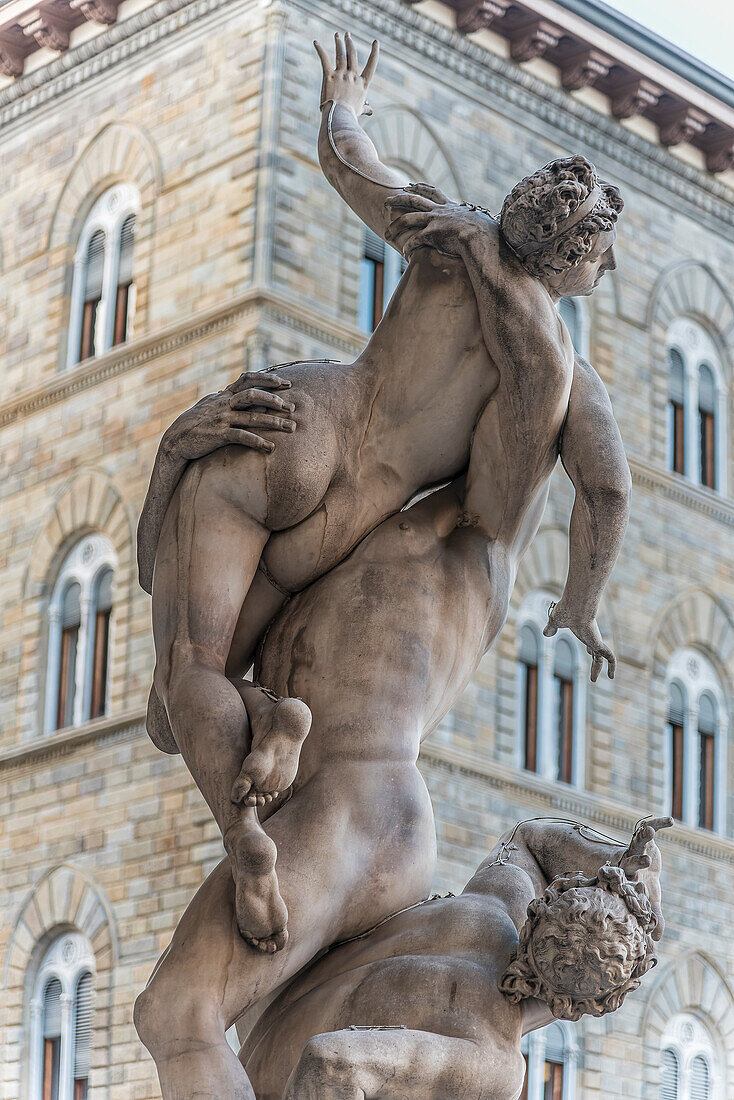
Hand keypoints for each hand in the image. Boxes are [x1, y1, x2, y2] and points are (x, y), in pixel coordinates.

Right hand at [161, 371, 295, 462]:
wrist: (175, 440)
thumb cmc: (194, 423)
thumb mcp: (208, 405)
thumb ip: (223, 397)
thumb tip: (232, 390)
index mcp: (224, 396)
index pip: (248, 379)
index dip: (268, 379)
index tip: (286, 383)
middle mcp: (224, 404)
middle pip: (254, 395)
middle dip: (275, 400)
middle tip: (292, 408)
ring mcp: (222, 419)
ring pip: (253, 417)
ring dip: (275, 422)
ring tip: (291, 428)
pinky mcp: (219, 435)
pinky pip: (242, 437)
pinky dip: (258, 442)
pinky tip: (271, 448)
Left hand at [314, 32, 378, 117]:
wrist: (339, 117)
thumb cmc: (350, 116)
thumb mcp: (359, 110)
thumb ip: (365, 108)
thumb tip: (370, 111)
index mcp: (362, 84)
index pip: (371, 65)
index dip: (374, 53)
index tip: (375, 42)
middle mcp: (353, 76)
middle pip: (352, 55)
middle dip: (350, 43)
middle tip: (347, 35)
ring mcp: (341, 75)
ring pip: (340, 55)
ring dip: (339, 43)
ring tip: (338, 35)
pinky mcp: (329, 76)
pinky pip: (324, 60)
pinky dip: (320, 50)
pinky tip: (315, 42)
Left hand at [384, 184, 487, 259]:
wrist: (481, 237)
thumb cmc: (486, 232)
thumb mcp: (480, 221)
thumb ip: (476, 221)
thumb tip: (484, 224)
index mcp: (450, 207)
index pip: (433, 193)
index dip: (421, 188)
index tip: (411, 185)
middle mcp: (439, 211)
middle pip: (414, 200)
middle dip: (398, 199)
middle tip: (386, 200)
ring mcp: (434, 221)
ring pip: (407, 219)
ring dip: (395, 226)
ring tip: (386, 233)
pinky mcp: (431, 235)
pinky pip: (413, 241)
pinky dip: (407, 247)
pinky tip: (404, 253)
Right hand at [543, 599, 614, 681]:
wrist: (575, 606)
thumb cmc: (566, 610)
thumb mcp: (555, 621)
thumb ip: (551, 628)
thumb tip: (546, 633)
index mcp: (584, 632)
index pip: (590, 643)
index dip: (590, 650)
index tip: (590, 655)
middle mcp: (592, 637)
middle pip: (595, 653)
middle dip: (594, 663)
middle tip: (593, 674)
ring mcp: (596, 641)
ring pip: (600, 658)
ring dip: (598, 669)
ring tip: (593, 680)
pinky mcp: (599, 644)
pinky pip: (610, 658)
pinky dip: (612, 667)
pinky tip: (611, 676)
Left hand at [615, 817, 672, 939]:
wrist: (642, 865)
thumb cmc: (644, 885)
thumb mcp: (650, 900)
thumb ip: (654, 918)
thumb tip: (657, 941)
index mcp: (629, 878)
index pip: (629, 881)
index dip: (634, 882)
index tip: (642, 886)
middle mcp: (630, 861)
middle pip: (630, 859)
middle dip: (636, 859)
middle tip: (645, 860)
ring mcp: (636, 847)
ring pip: (637, 840)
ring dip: (643, 836)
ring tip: (649, 831)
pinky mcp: (645, 837)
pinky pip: (652, 827)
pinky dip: (660, 823)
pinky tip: (671, 822)